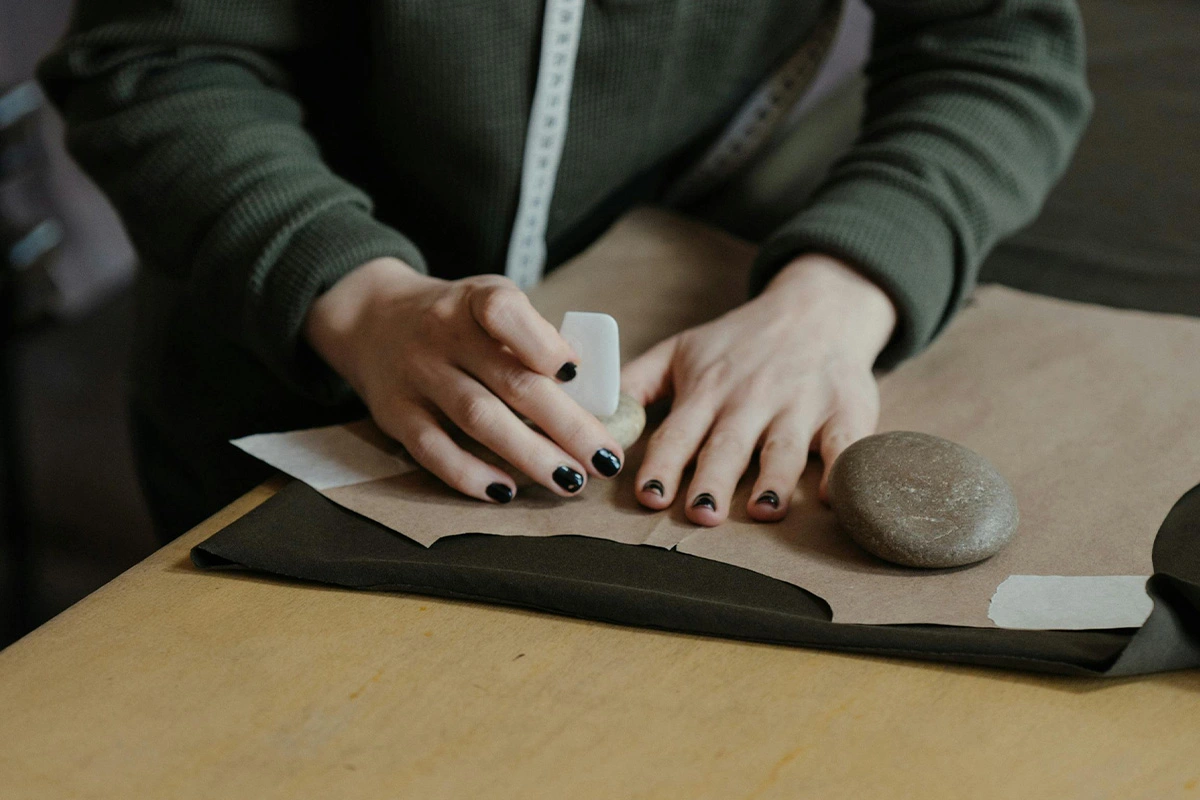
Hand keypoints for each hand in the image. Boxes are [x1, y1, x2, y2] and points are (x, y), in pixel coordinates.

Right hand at [304, 258, 625, 501]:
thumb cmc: (457, 318)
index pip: (505, 312)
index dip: (543, 344)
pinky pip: (433, 449)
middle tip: (605, 459)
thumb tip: (586, 387)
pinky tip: (505, 492)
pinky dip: (469, 474)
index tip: (577, 375)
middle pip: (511, 382)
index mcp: (475, 300)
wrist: (371, 318)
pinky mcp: (395, 413)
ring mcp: (417, 374)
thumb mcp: (491, 302)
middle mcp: (443, 334)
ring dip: (529, 456)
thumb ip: (532, 336)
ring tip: (570, 482)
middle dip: (566, 425)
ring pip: (479, 419)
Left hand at [621, 253, 896, 524]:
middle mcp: (752, 398)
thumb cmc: (741, 341)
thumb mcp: (681, 350)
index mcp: (708, 388)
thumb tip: (590, 413)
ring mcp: (801, 405)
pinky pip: (845, 444)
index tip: (650, 496)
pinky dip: (841, 469)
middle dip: (713, 478)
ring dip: (773, 479)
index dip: (663, 464)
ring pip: (784, 448)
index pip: (679, 432)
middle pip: (728, 445)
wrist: (818, 307)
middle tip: (701, 513)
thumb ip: (635, 383)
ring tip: (762, 510)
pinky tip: (832, 496)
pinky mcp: (845, 411)